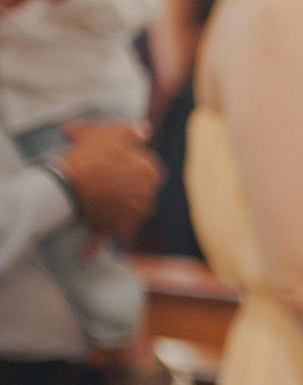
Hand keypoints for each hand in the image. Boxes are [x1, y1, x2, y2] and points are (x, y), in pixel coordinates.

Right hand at [49, 120, 160, 236]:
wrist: (67, 184)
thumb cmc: (90, 156)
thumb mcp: (112, 133)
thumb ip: (133, 132)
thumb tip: (146, 130)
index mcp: (152, 174)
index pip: (147, 164)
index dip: (129, 158)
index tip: (111, 155)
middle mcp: (147, 197)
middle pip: (136, 186)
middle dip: (121, 180)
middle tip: (100, 170)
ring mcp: (131, 215)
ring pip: (124, 208)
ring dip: (113, 206)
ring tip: (94, 195)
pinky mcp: (112, 227)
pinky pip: (102, 236)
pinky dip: (93, 244)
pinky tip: (83, 254)